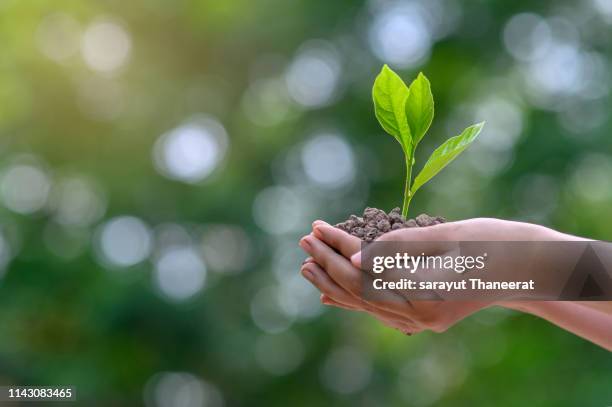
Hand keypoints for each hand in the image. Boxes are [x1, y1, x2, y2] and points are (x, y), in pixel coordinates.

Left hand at [298, 219, 517, 332]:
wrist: (529, 267)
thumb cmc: (494, 242)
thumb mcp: (447, 236)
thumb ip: (399, 247)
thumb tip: (355, 257)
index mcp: (426, 293)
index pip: (367, 269)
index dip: (339, 245)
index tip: (317, 226)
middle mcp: (421, 315)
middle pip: (362, 290)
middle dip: (329, 263)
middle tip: (303, 240)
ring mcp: (423, 320)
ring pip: (367, 303)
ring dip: (335, 282)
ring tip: (307, 264)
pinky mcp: (426, 316)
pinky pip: (380, 310)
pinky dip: (355, 298)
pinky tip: (332, 292)